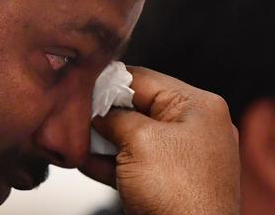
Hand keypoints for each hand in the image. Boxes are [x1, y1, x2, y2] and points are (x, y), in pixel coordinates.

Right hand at [80, 67, 239, 214]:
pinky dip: (110, 160)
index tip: (81, 86)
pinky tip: (84, 160)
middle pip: (136, 107)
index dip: (108, 82)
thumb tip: (97, 110)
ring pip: (132, 135)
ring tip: (76, 138)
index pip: (142, 78)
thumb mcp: (138, 139)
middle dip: (103, 114)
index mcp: (198, 106)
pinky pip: (134, 161)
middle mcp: (195, 127)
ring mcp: (182, 156)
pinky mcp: (169, 181)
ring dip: (102, 139)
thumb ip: (114, 116)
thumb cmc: (180, 196)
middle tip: (76, 114)